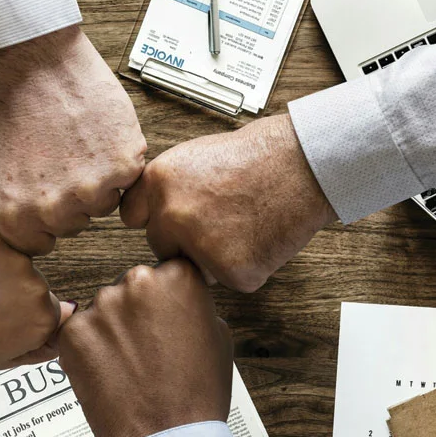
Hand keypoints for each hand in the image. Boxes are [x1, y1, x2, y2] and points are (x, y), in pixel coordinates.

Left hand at [0, 25, 146, 255]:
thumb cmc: (9, 110)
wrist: (37, 65)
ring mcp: (91, 189)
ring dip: (95, 182)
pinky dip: (116, 161)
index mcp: (16, 217)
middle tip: (58, 162)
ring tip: (76, 148)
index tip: (43, 196)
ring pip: (102, 205)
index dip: (41, 220)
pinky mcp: (122, 166)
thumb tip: (10, 230)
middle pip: (73, 226)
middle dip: (67, 200)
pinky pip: (127, 180)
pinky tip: (95, 138)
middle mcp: (54, 210)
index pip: (39, 245)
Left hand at [0, 224, 74, 372]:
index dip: (22, 315)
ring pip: (15, 259)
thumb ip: (41, 344)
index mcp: (43, 318)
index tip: (2, 319)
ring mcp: (13, 257)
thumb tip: (66, 321)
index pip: (50, 308)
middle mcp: (36, 285)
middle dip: (13, 290)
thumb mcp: (3, 358)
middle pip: (34, 282)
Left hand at [57, 259, 231, 436]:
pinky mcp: (73, 332)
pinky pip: (78, 333)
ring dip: (110, 331)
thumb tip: (176, 300)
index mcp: (177, 277)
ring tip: (128, 367)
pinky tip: (108, 374)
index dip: (164, 301)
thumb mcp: (218, 336)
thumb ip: (193, 306)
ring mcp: (101, 306)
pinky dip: (88, 351)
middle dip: (135, 313)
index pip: (165, 273)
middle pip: (131, 288)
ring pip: (103, 310)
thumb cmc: (197, 394)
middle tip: (147, 350)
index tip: (165, 319)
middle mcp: (137, 282)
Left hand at [120, 115, 337, 292]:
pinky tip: (261, 237)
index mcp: (158, 182)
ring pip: (195, 267)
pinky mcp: (232, 271)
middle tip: (221, 220)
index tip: (170, 219)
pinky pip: (230, 279)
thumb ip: (167, 189)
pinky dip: (247, 266)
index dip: (155, 218)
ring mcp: (200, 246)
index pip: (132, 217)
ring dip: (214, 257)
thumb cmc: (257, 157)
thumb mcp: (194, 157)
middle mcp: (172, 215)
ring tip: (244, 224)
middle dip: (184, 241)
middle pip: (161, 246)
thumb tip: (151, 214)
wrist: (304, 165)